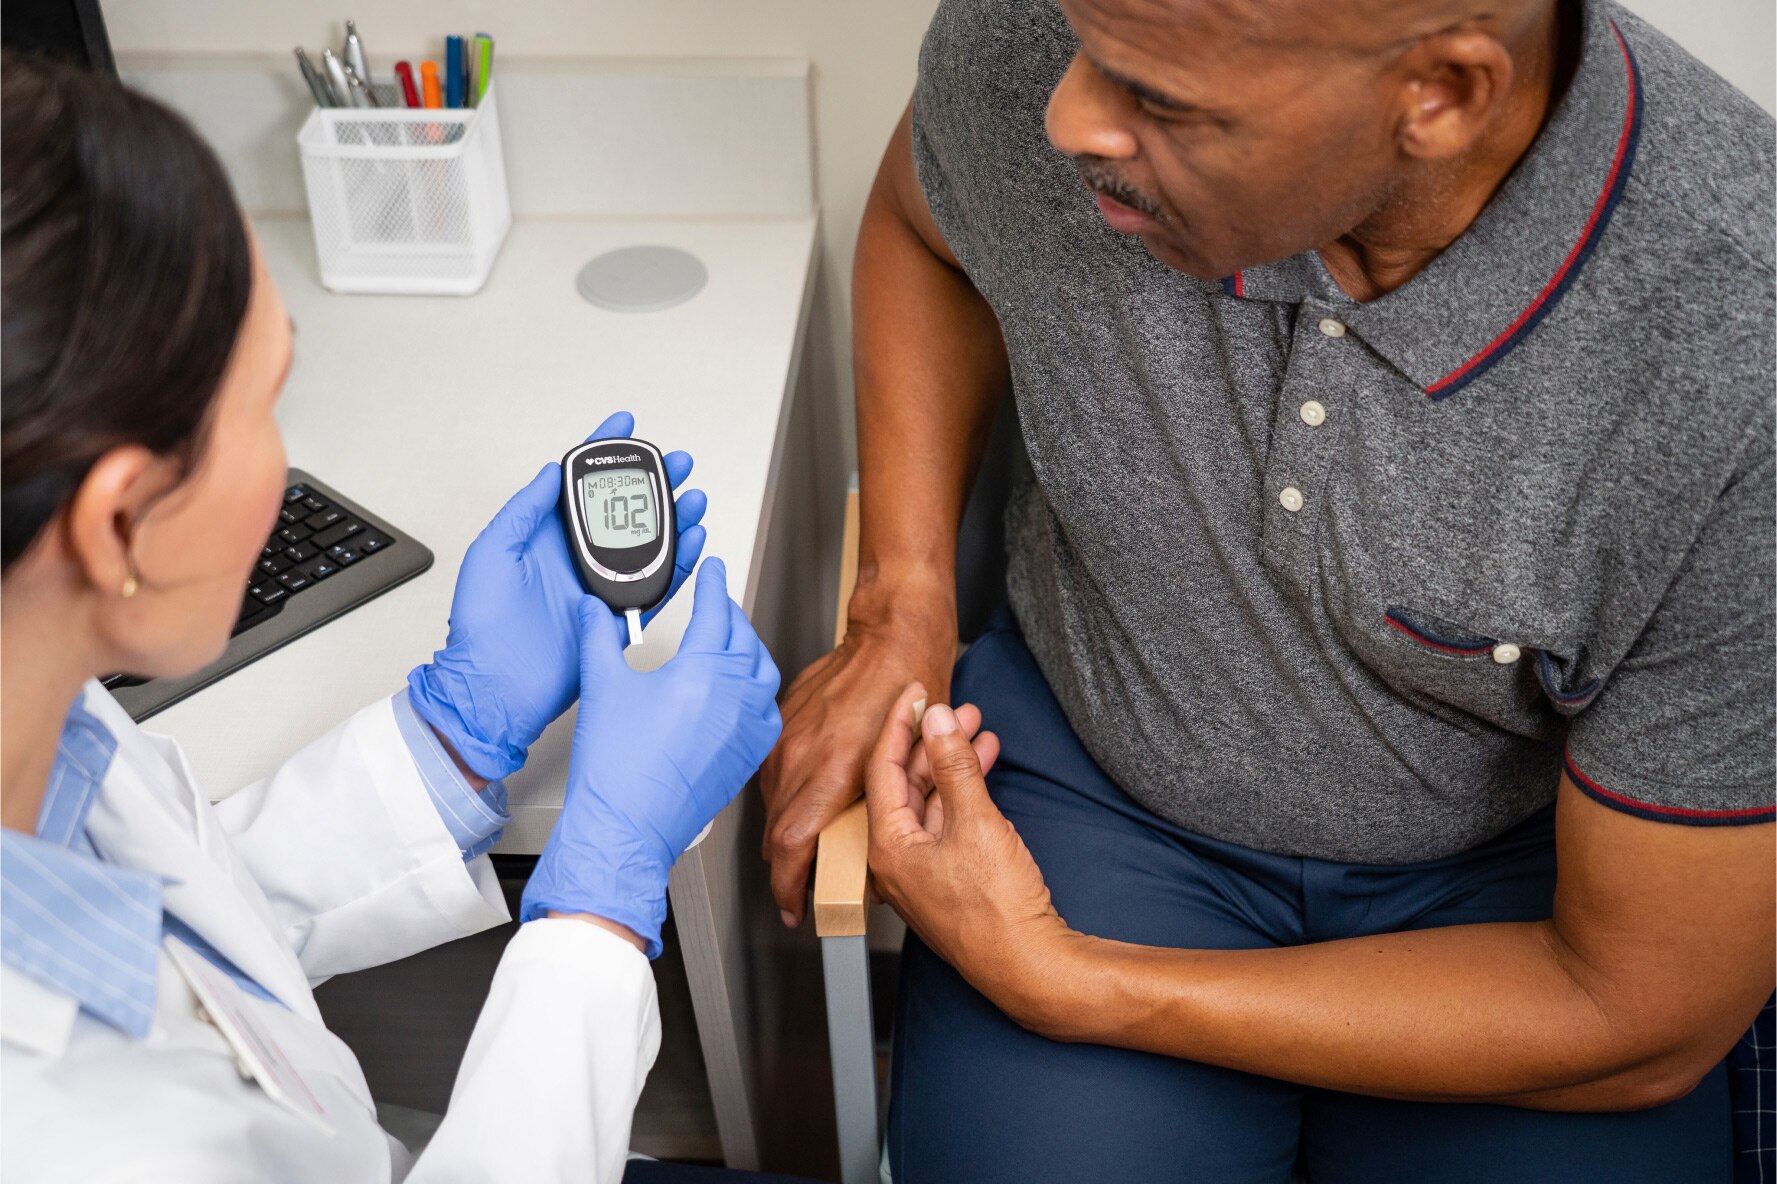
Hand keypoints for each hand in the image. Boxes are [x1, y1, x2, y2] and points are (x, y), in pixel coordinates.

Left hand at [407, 412, 706, 779]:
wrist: (496, 687)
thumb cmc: (482, 625)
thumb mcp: (492, 553)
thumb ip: (524, 510)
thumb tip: (552, 470)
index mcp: (545, 537)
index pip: (578, 484)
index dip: (602, 451)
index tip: (625, 424)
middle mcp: (576, 557)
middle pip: (625, 509)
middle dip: (653, 482)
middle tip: (677, 461)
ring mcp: (600, 586)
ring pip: (649, 543)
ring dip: (675, 518)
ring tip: (694, 495)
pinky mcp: (619, 616)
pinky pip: (659, 585)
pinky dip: (681, 563)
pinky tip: (696, 540)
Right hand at [520, 558, 781, 957]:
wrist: (627, 827)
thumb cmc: (616, 768)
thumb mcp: (601, 686)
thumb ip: (598, 636)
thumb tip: (594, 609)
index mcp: (703, 670)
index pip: (716, 610)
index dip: (712, 584)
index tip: (712, 569)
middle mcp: (735, 695)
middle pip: (743, 637)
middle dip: (729, 614)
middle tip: (715, 603)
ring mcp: (748, 727)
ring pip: (762, 671)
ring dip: (747, 649)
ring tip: (728, 642)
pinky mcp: (749, 754)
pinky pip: (766, 709)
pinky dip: (756, 689)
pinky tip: (740, 692)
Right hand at [760, 587, 956, 925]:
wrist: (893, 633)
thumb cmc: (913, 691)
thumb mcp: (915, 768)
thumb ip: (889, 817)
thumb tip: (878, 862)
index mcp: (830, 773)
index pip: (791, 847)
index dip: (789, 886)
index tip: (794, 907)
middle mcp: (797, 758)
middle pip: (776, 832)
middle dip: (788, 867)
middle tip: (803, 887)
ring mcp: (784, 739)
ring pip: (773, 804)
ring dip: (788, 829)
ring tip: (810, 845)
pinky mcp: (781, 724)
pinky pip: (775, 772)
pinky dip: (789, 793)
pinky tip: (810, 795)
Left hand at [865, 683, 1070, 1015]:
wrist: (1030, 966)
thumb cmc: (997, 908)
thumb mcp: (976, 821)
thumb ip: (954, 765)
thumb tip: (940, 720)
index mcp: (887, 846)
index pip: (881, 769)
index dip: (899, 724)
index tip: (915, 692)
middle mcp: (895, 860)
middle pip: (904, 784)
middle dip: (933, 741)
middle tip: (958, 707)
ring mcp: (921, 870)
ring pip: (929, 801)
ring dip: (952, 764)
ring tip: (980, 730)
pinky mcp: (948, 877)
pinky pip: (947, 821)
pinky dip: (963, 792)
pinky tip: (984, 768)